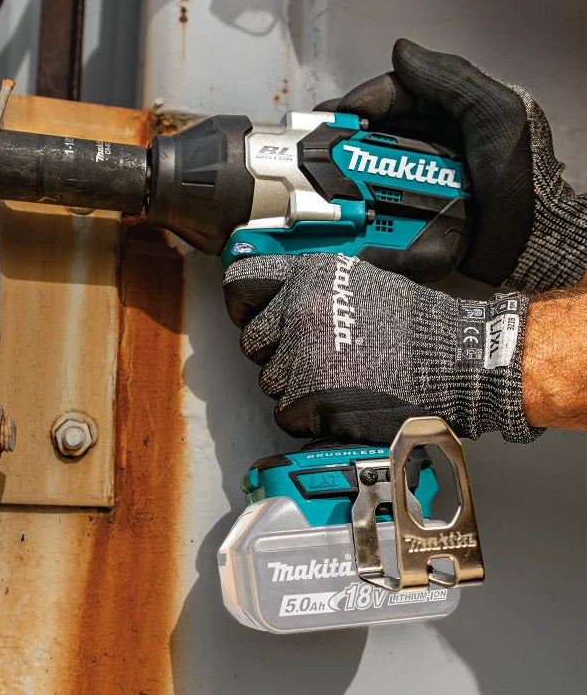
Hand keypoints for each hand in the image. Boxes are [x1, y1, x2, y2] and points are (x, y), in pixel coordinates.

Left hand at [223, 253, 539, 443]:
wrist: (455, 359)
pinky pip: (286, 415)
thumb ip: (310, 287)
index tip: (251, 317)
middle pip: (251, 343)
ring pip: (269, 383)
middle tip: (314, 357)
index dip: (244, 307)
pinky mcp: (311, 398)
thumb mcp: (357, 280)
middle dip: (275, 354)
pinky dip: (309, 417)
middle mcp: (298, 311)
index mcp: (306, 277)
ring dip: (294, 388)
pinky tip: (342, 401)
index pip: (239, 286)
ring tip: (338, 378)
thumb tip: (275, 300)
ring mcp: (302, 355)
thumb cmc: (416, 324)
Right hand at [316, 39, 586, 292]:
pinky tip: (333, 215)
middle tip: (311, 140)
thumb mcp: (496, 115)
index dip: (365, 99)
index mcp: (447, 120)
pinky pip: (370, 224)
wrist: (532, 252)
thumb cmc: (523, 182)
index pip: (396, 97)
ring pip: (362, 180)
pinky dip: (352, 220)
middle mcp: (425, 154)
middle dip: (339, 137)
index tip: (340, 111)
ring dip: (335, 178)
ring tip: (311, 176)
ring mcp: (411, 194)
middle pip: (372, 137)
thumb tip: (400, 50)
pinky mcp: (405, 231)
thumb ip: (451, 79)